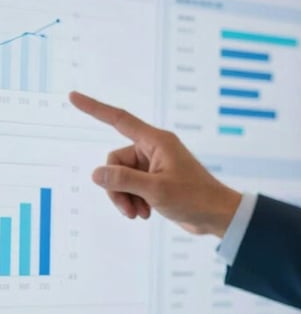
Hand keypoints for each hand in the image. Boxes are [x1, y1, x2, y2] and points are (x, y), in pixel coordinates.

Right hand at [68, 91, 241, 236]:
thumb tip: (96, 174)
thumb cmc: (194, 198)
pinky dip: (133, 201)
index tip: (73, 96)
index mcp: (157, 141)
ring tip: (139, 214)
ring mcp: (153, 165)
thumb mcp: (155, 190)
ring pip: (120, 177)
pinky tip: (146, 213)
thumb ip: (123, 180)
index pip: (119, 120)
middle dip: (116, 187)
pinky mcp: (154, 181)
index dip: (94, 108)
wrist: (216, 216)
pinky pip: (130, 187)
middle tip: (130, 209)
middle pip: (114, 161)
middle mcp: (153, 149)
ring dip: (125, 198)